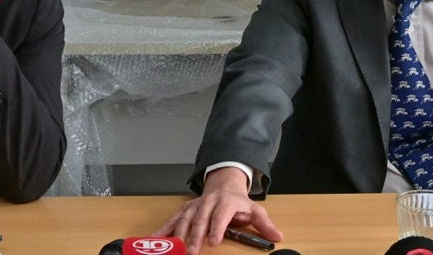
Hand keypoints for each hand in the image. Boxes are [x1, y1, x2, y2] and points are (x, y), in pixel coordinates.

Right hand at [154, 168, 282, 254]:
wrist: (224, 184)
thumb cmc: (238, 202)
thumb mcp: (255, 210)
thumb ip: (264, 225)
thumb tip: (278, 237)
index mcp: (227, 202)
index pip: (222, 214)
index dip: (217, 227)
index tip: (213, 241)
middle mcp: (209, 202)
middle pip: (201, 218)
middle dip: (195, 235)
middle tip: (191, 251)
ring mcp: (196, 205)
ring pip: (185, 218)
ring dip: (178, 233)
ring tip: (173, 248)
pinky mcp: (186, 209)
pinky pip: (173, 218)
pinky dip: (163, 228)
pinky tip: (154, 239)